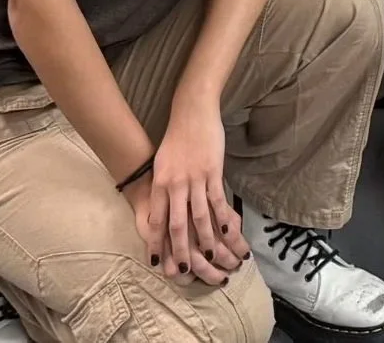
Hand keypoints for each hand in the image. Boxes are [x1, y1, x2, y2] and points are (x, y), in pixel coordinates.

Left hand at [130, 100, 249, 286]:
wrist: (191, 111)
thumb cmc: (176, 138)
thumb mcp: (162, 163)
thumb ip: (164, 188)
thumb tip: (164, 214)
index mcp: (160, 182)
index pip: (156, 219)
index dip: (156, 243)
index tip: (156, 263)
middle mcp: (174, 183)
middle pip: (176, 224)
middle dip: (179, 250)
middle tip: (183, 271)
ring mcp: (194, 178)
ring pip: (199, 217)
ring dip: (205, 241)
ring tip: (211, 259)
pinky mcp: (212, 171)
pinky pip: (217, 201)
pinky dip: (222, 220)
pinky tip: (227, 234)